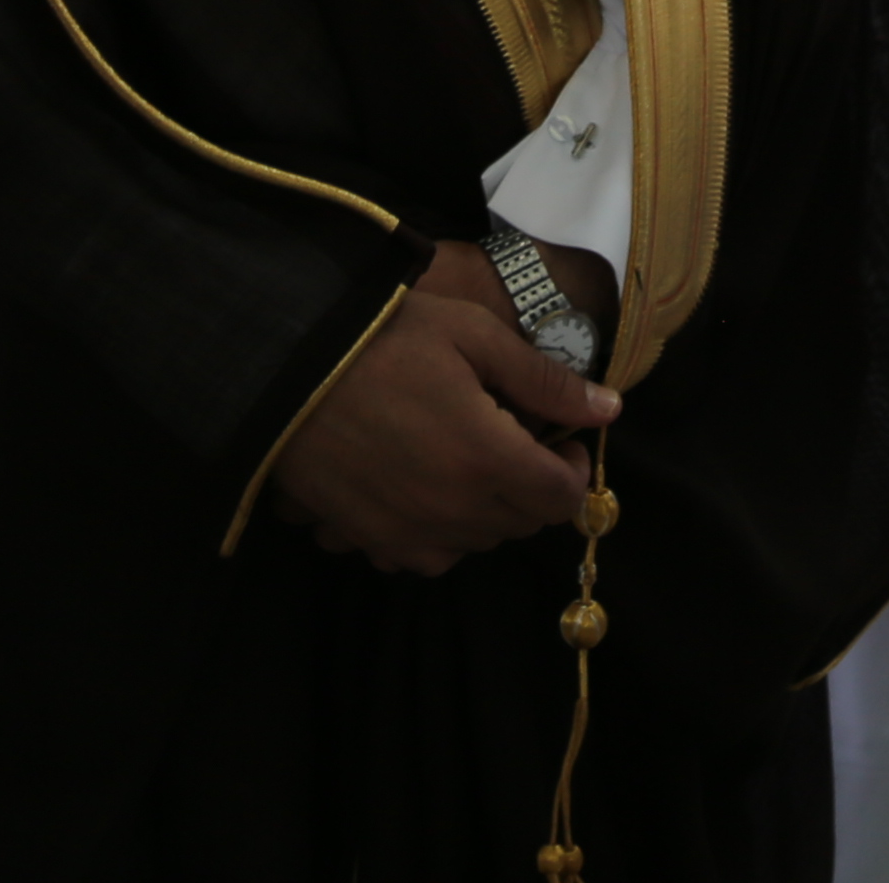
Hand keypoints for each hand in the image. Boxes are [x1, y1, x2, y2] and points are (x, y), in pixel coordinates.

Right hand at [266, 243, 619, 576]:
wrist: (281, 363)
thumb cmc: (381, 337)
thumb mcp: (473, 335)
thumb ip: (545, 381)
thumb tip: (607, 410)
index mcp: (487, 458)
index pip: (561, 498)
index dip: (574, 469)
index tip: (562, 437)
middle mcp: (452, 510)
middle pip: (521, 524)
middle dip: (533, 486)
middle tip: (514, 436)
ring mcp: (405, 532)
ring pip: (475, 543)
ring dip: (487, 508)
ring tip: (466, 454)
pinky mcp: (366, 538)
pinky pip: (422, 553)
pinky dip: (436, 528)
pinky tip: (422, 481)